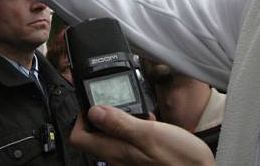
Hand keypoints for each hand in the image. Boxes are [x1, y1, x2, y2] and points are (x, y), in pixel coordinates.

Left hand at [70, 105, 214, 165]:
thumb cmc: (181, 160)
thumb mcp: (150, 134)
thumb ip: (120, 122)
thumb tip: (93, 111)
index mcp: (115, 151)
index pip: (78, 137)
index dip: (79, 117)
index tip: (92, 102)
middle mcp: (118, 158)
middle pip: (94, 135)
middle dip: (102, 114)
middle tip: (115, 100)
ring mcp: (130, 159)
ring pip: (112, 136)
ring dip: (120, 119)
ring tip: (135, 108)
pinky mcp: (142, 158)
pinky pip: (129, 140)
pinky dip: (135, 127)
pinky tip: (149, 121)